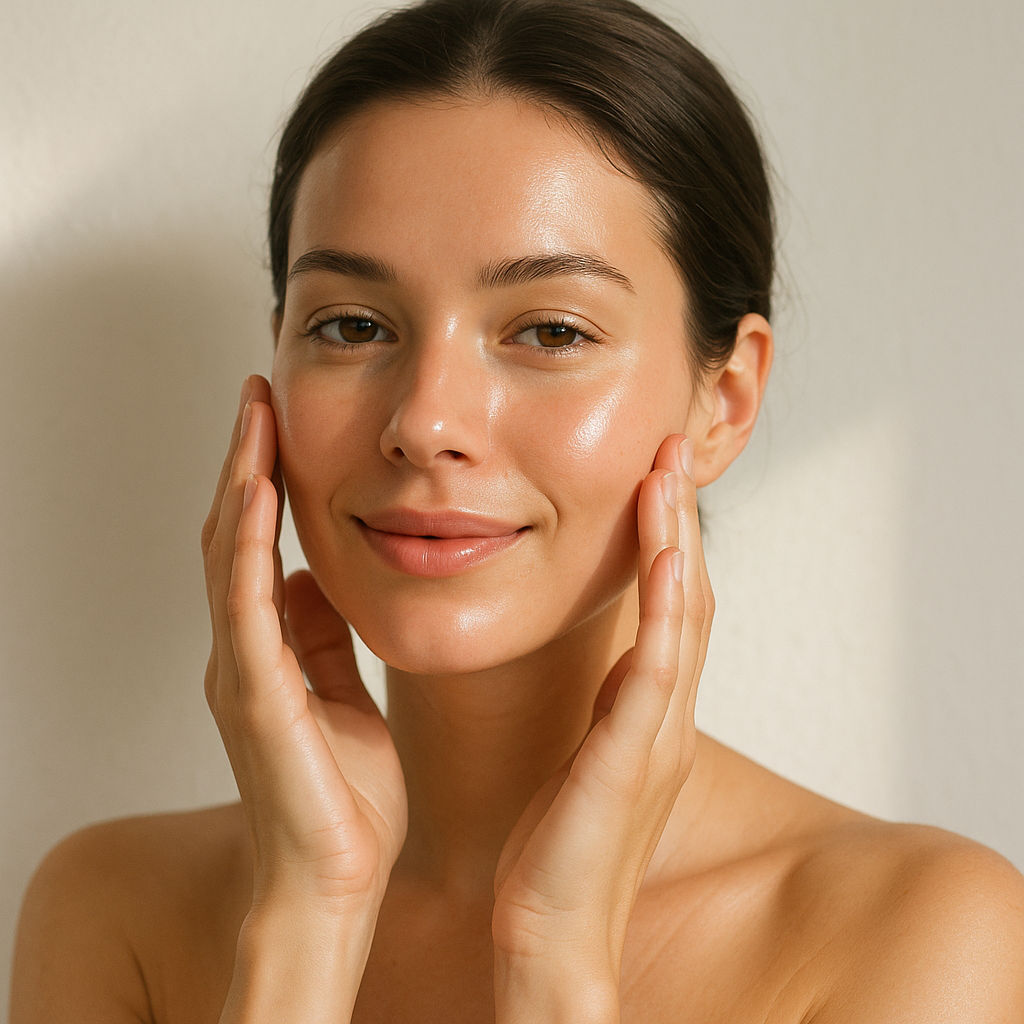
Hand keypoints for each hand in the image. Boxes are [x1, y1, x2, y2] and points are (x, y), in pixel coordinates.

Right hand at [202, 376, 406, 919]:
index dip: (262, 481)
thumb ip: (322, 639)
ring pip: (230, 559)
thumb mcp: (343, 693)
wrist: (335, 880)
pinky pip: (247, 610)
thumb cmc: (345, 797)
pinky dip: (249, 549)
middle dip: (245, 462)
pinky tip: (258, 497)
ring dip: (241, 484)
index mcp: (269, 651)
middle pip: (235, 537)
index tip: (277, 421)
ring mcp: (243, 674)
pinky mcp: (259, 700)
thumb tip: (315, 579)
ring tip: (254, 418)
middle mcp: (245, 653)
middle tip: (259, 394)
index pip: (257, 547)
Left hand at [492, 434, 711, 1020]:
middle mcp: (664, 713)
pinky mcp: (631, 759)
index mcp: (647, 709)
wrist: (552, 931)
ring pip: (682, 618)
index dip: (665, 537)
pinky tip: (668, 559)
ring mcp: (656, 734)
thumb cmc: (559, 847)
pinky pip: (659, 671)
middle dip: (680, 519)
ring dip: (678, 541)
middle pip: (687, 595)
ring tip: (670, 474)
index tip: (652, 473)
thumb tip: (600, 660)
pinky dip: (668, 610)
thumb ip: (600, 704)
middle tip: (673, 447)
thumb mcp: (582, 754)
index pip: (668, 605)